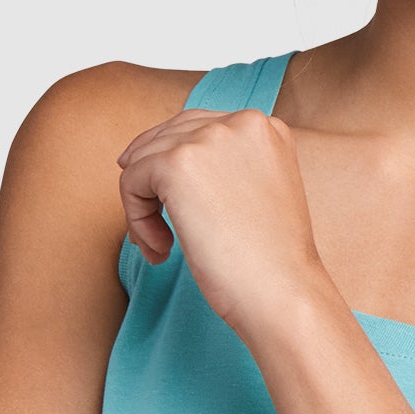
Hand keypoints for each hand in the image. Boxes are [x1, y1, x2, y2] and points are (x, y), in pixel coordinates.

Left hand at [117, 107, 328, 337]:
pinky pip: (131, 181)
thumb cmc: (272, 260)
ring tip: (163, 247)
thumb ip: (223, 167)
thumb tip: (152, 157)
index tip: (169, 204)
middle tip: (157, 232)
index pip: (198, 128)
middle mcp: (239, 122)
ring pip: (143, 159)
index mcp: (266, 127)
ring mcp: (209, 138)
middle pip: (167, 138)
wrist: (283, 291)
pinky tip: (162, 249)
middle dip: (154, 185)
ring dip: (143, 206)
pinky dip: (136, 218)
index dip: (175, 166)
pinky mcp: (177, 163)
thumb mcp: (257, 193)